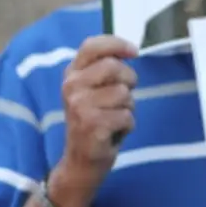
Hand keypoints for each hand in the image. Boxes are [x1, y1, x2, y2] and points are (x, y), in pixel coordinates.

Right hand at [51, 34, 138, 206]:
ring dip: (128, 108)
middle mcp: (71, 87)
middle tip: (123, 98)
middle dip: (129, 81)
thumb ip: (104, 70)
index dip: (116, 44)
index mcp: (71, 74)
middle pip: (114, 67)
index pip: (91, 46)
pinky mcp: (92, 125)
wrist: (80, 162)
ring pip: (124, 93)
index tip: (134, 52)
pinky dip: (128, 126)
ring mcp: (80, 107)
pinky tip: (114, 133)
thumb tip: (131, 49)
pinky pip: (127, 116)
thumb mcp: (92, 91)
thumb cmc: (93, 121)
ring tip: (114, 118)